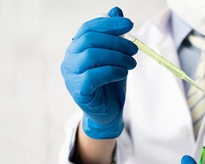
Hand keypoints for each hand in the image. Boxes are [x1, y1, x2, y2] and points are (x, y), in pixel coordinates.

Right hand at [61, 7, 137, 138]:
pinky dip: (112, 71)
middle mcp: (69, 60)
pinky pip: (93, 76)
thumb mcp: (115, 57)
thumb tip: (115, 10)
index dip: (109, 24)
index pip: (88, 28)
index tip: (129, 24)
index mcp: (76, 48)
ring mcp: (71, 76)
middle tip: (134, 49)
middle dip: (116, 41)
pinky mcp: (78, 91)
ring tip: (132, 63)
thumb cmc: (109, 83)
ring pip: (91, 56)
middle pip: (90, 40)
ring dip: (117, 57)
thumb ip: (113, 36)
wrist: (108, 112)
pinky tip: (122, 74)